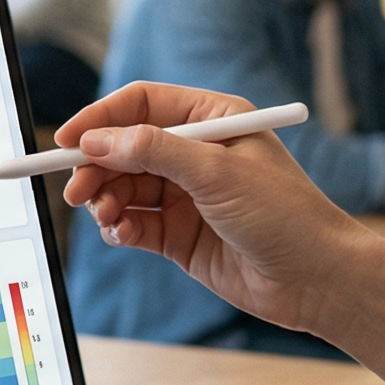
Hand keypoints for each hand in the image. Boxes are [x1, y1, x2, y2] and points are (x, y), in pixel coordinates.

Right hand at [59, 82, 376, 334]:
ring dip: (106, 199)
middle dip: (96, 166)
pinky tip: (121, 234)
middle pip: (124, 147)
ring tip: (108, 216)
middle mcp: (196, 153)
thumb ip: (153, 151)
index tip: (67, 140)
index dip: (100, 119)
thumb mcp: (217, 171)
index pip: (140, 105)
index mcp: (213, 118)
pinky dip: (120, 226)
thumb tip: (96, 141)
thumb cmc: (284, 214)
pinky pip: (134, 222)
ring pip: (124, 186)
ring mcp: (187, 194)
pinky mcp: (180, 235)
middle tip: (77, 191)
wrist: (317, 280)